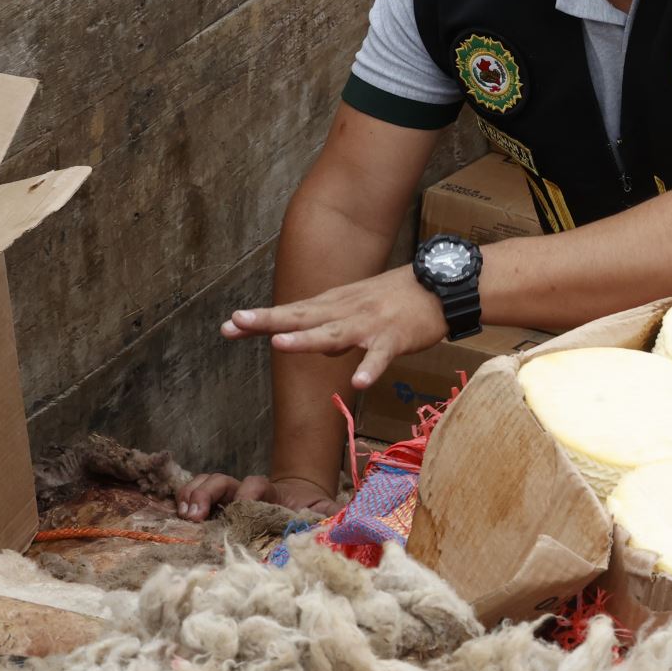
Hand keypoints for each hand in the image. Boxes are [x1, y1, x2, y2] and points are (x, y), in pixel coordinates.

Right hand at [175, 473, 337, 520]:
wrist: (301, 508)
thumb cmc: (311, 513)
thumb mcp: (325, 511)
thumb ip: (333, 513)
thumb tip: (345, 517)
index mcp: (272, 494)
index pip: (255, 484)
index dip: (248, 493)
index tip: (244, 507)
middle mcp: (247, 493)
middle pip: (223, 481)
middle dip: (207, 493)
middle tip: (195, 515)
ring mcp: (230, 500)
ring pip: (205, 486)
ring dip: (191, 496)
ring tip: (183, 516)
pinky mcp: (219, 510)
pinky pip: (196, 497)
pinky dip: (185, 500)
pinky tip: (178, 516)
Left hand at [220, 265, 446, 390]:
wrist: (442, 286)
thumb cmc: (400, 298)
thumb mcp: (360, 307)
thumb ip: (335, 326)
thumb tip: (314, 347)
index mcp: (337, 304)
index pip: (293, 311)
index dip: (262, 319)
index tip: (229, 325)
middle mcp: (347, 311)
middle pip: (303, 317)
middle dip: (269, 321)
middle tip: (236, 322)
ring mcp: (370, 325)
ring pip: (334, 334)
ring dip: (307, 340)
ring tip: (280, 344)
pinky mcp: (395, 339)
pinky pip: (380, 357)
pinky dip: (370, 369)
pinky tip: (359, 383)